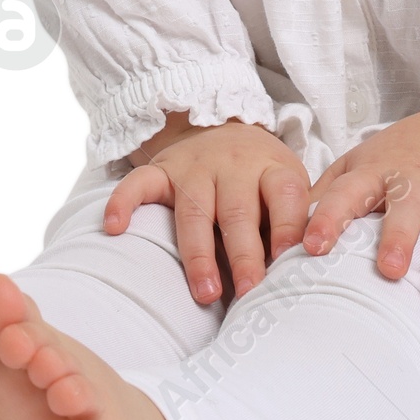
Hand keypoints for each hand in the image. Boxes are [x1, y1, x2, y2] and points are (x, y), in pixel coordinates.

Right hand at [103, 114, 310, 305]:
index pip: (285, 196)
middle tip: (249, 291)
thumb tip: (304, 272)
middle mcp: (233, 165)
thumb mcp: (288, 187)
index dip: (289, 227)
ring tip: (205, 292)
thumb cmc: (262, 176)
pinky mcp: (162, 170)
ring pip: (194, 211)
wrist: (224, 127)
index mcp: (272, 168)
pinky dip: (124, 202)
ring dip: (199, 254)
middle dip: (244, 254)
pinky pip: (139, 184)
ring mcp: (194, 167)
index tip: (292, 260)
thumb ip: (295, 221)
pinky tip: (115, 227)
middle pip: (238, 211)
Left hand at [302, 94, 419, 316]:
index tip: (311, 247)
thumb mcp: (355, 166)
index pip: (348, 193)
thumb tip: (277, 237)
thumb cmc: (396, 160)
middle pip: (408, 206)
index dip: (330, 217)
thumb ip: (322, 197)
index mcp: (377, 172)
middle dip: (399, 237)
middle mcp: (418, 181)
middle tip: (389, 270)